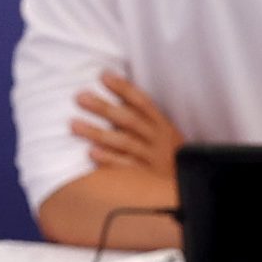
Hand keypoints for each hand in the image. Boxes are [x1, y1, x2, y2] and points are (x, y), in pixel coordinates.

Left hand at [68, 71, 183, 186]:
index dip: (123, 88)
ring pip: (123, 143)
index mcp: (161, 125)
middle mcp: (157, 139)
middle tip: (79, 97)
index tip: (102, 76)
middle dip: (103, 108)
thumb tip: (115, 93)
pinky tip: (91, 153)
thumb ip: (143, 117)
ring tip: (74, 125)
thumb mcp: (164, 133)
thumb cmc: (167, 155)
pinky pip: (126, 167)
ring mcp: (151, 159)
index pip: (141, 102)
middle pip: (129, 120)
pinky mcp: (145, 179)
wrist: (188, 186)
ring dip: (97, 133)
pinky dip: (109, 160)